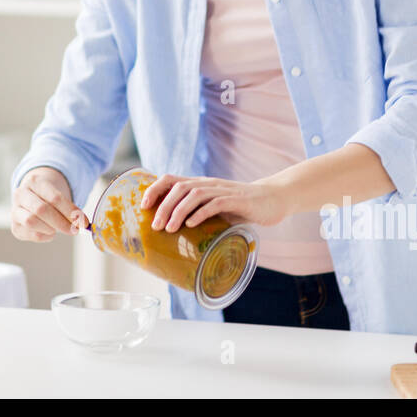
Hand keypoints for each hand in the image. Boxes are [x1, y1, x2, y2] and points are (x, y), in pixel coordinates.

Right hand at [11, 167, 87, 241]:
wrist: (32, 195)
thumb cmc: (49, 196)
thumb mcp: (59, 195)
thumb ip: (70, 208)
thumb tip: (83, 223)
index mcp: (34, 181)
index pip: (54, 198)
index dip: (70, 211)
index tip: (83, 222)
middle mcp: (21, 194)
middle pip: (41, 209)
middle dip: (61, 222)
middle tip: (74, 230)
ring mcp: (15, 210)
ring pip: (31, 222)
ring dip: (50, 228)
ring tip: (57, 228)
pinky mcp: (15, 226)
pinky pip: (31, 234)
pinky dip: (45, 236)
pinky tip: (49, 232)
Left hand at [139, 174, 288, 231]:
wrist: (272, 199)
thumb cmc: (241, 207)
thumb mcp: (216, 208)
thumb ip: (199, 214)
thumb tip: (176, 236)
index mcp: (200, 185)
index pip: (171, 179)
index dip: (154, 190)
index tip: (143, 206)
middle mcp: (208, 184)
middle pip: (179, 188)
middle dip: (163, 206)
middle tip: (155, 227)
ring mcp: (223, 191)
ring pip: (194, 194)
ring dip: (178, 211)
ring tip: (170, 229)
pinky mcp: (237, 200)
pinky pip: (215, 203)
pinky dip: (201, 213)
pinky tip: (192, 225)